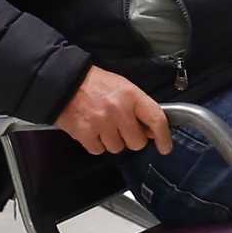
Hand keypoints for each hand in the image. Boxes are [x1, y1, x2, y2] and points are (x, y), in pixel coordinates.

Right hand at [54, 67, 172, 156]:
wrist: (66, 82)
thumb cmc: (97, 84)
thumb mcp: (124, 87)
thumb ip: (139, 107)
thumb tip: (151, 131)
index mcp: (132, 96)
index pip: (156, 119)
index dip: (164, 137)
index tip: (165, 147)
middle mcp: (118, 110)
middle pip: (137, 142)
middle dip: (132, 139)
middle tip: (123, 129)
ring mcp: (101, 123)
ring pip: (117, 148)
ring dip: (113, 141)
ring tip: (104, 126)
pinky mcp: (84, 133)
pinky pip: (98, 150)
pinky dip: (96, 144)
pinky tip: (93, 130)